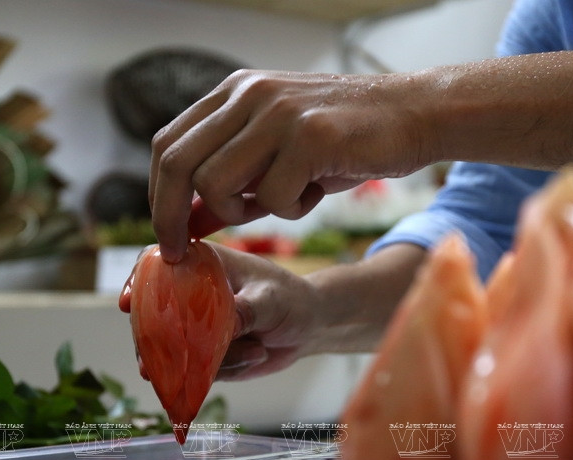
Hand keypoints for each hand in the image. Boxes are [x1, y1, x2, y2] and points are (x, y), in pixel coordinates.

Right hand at [119, 243, 324, 380]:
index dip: (137, 282)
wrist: (309, 327)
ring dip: (207, 360)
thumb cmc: (290, 299)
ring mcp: (195, 327)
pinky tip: (256, 355)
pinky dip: (225, 370)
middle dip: (156, 341)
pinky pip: (198, 371)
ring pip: (174, 351)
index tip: (128, 303)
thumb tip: (222, 324)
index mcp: (201, 265)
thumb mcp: (271, 299)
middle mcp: (190, 295)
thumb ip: (246, 310)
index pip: (157, 265)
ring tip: (252, 352)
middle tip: (160, 361)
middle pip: (152, 315)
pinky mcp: (205, 355)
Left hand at [149, 70, 434, 261]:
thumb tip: (186, 223)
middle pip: (178, 163)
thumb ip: (233, 182)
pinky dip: (293, 209)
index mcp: (235, 92)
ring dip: (244, 211)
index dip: (158, 196)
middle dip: (170, 218)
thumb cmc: (344, 141)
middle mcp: (249, 94)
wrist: (414, 114)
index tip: (167, 237)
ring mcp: (278, 112)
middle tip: (181, 254)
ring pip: (218, 184)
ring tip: (286, 199)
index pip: (168, 144)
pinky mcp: (310, 135)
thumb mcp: (278, 155)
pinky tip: (320, 188)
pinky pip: (274, 198)